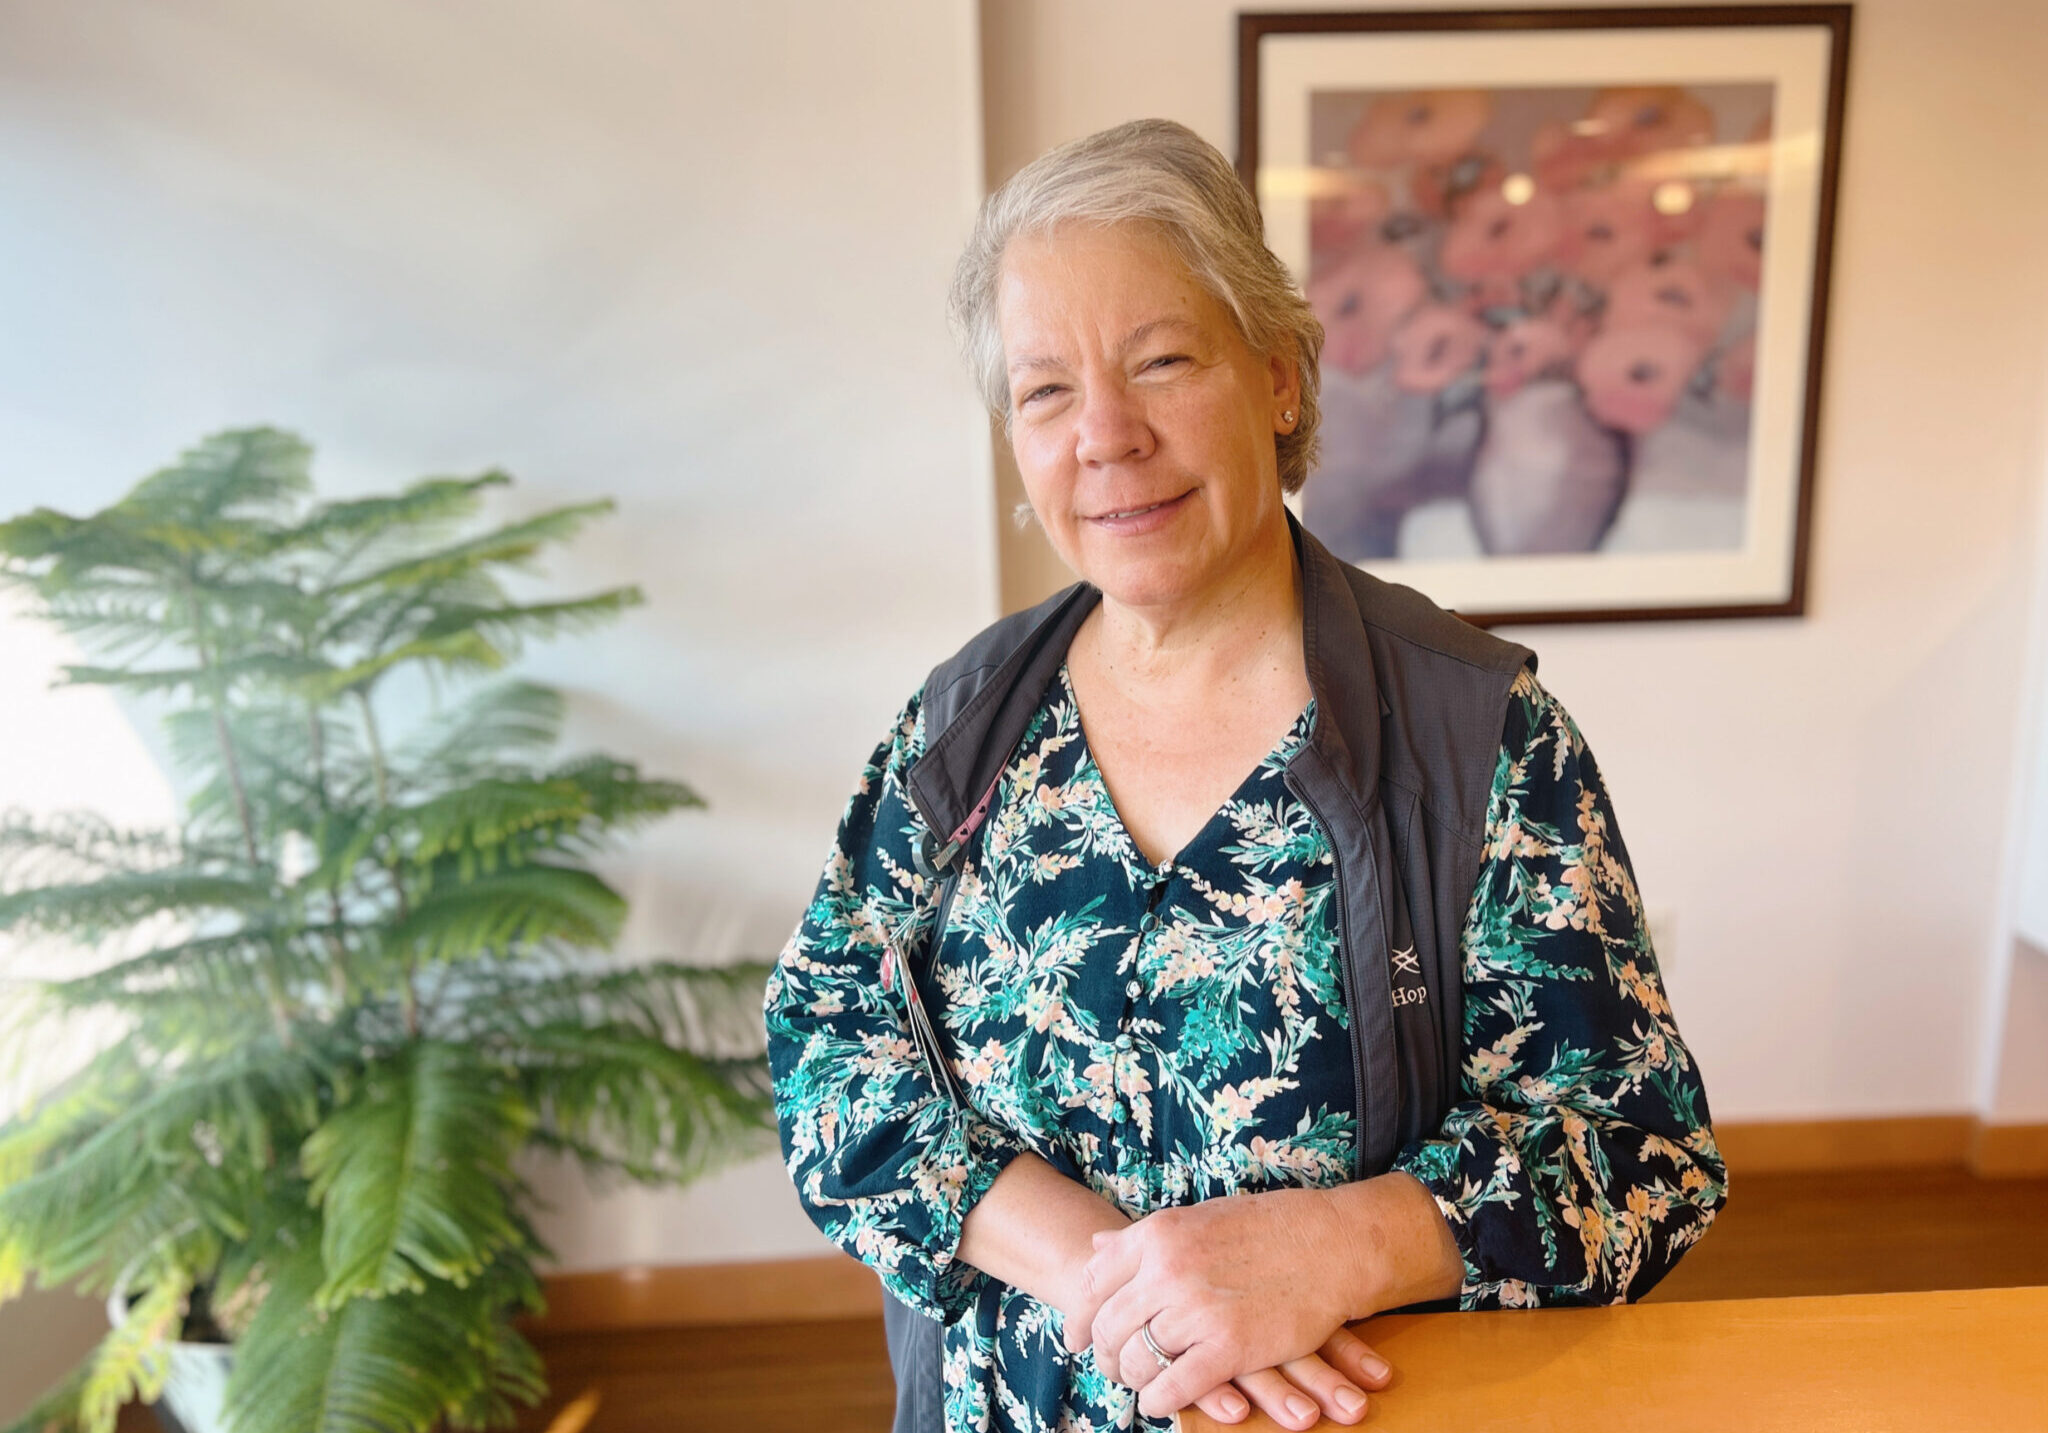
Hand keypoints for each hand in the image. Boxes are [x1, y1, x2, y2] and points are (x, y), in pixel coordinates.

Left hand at [1065, 1186, 1364, 1421]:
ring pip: (1139, 1360)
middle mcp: (1169, 1270)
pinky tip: (1160, 1402)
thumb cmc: (1268, 1228)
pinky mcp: (1229, 1348)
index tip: (1077, 1337)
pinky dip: (1161, 1401)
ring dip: (1132, 1379)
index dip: (1080, 1317)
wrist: (1332, 1243)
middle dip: (1105, 1355)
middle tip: (1109, 1368)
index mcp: (1159, 1235)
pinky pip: (1175, 1387)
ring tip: (1137, 1384)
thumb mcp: (1196, 1218)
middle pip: (1110, 1326)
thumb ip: (1145, 1238)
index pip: (1095, 1283)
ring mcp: (1198, 1311)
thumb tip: (1096, 1246)